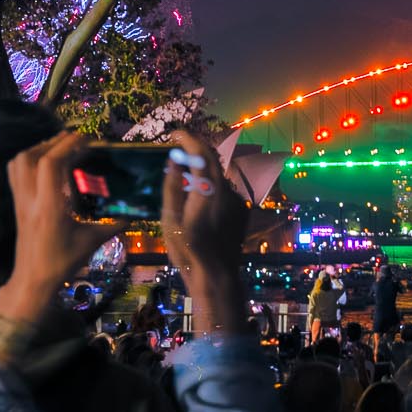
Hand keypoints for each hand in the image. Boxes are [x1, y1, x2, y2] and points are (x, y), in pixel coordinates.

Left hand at [0, 132, 113, 314]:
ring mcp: (20, 201)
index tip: (86, 139)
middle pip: (32, 157)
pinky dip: (28, 158)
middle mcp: (31, 200)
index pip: (51, 165)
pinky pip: (14, 171)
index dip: (67, 145)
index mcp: (50, 208)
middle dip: (54, 142)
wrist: (33, 280)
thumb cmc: (62, 263)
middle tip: (76, 141)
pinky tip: (44, 162)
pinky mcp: (16, 203)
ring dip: (39, 148)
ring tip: (60, 147)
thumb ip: (113, 225)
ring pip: (20, 161)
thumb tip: (135, 213)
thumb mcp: (92, 243)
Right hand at [161, 126, 247, 332]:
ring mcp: (237, 200)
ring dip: (202, 170)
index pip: (201, 151)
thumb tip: (173, 161)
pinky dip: (210, 186)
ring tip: (183, 178)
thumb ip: (172, 186)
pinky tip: (197, 200)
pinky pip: (224, 190)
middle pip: (212, 159)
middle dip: (195, 149)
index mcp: (208, 189)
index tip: (173, 135)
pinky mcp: (241, 211)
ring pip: (218, 175)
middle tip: (176, 150)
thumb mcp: (170, 219)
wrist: (217, 276)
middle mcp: (227, 189)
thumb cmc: (188, 250)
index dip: (187, 138)